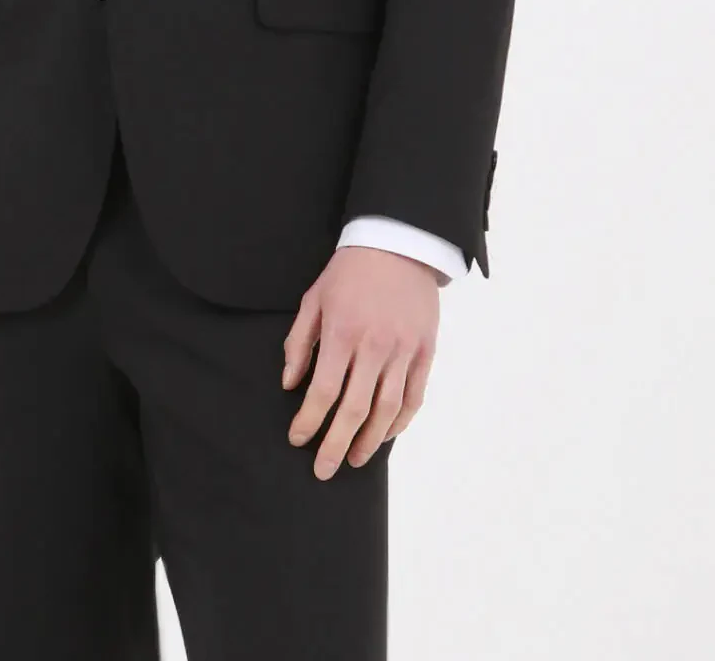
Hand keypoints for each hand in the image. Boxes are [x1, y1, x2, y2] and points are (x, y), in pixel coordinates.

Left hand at [281, 247, 439, 478]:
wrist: (398, 245)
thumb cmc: (349, 272)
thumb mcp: (314, 299)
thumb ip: (299, 343)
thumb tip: (289, 384)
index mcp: (342, 333)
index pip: (323, 392)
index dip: (309, 421)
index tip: (297, 439)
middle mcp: (375, 347)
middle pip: (354, 410)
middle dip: (336, 445)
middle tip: (323, 469)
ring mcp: (404, 351)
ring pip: (387, 410)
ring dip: (369, 442)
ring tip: (354, 460)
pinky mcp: (425, 351)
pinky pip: (414, 397)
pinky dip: (399, 422)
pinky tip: (384, 436)